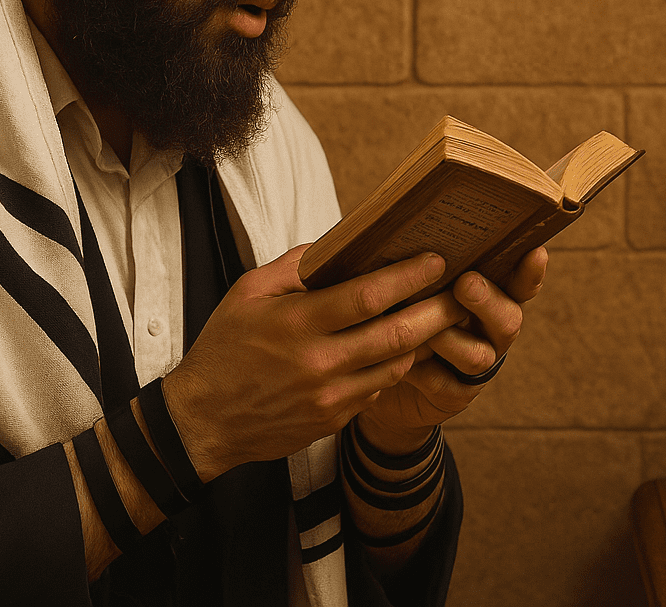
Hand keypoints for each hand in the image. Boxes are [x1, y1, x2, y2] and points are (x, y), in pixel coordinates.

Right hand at [161, 246, 468, 481]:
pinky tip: (401, 349)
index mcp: (298, 324)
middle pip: (397, 334)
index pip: (368, 296)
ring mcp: (329, 397)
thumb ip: (294, 267)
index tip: (437, 260)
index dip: (408, 276)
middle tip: (463, 292)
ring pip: (396, 365)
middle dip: (437, 311)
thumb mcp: (248, 294)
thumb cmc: (224, 350)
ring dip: (423, 341)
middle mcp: (319, 363)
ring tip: (443, 317)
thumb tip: (338, 244)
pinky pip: (377, 389)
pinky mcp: (334, 420)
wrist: (203, 422)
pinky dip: (393, 367)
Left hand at [357, 246, 548, 453]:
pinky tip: (400, 360)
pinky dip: (423, 370)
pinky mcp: (453, 394)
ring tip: (421, 329)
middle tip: (465, 283)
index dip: (531, 272)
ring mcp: (476, 367)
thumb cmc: (400, 312)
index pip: (520, 284)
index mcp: (490, 299)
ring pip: (479, 356)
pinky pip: (445, 384)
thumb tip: (422, 239)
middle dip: (487, 301)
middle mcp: (491, 332)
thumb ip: (430, 269)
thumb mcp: (416, 286)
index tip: (537, 252)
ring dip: (450, 339)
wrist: (381, 370)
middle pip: (509, 320)